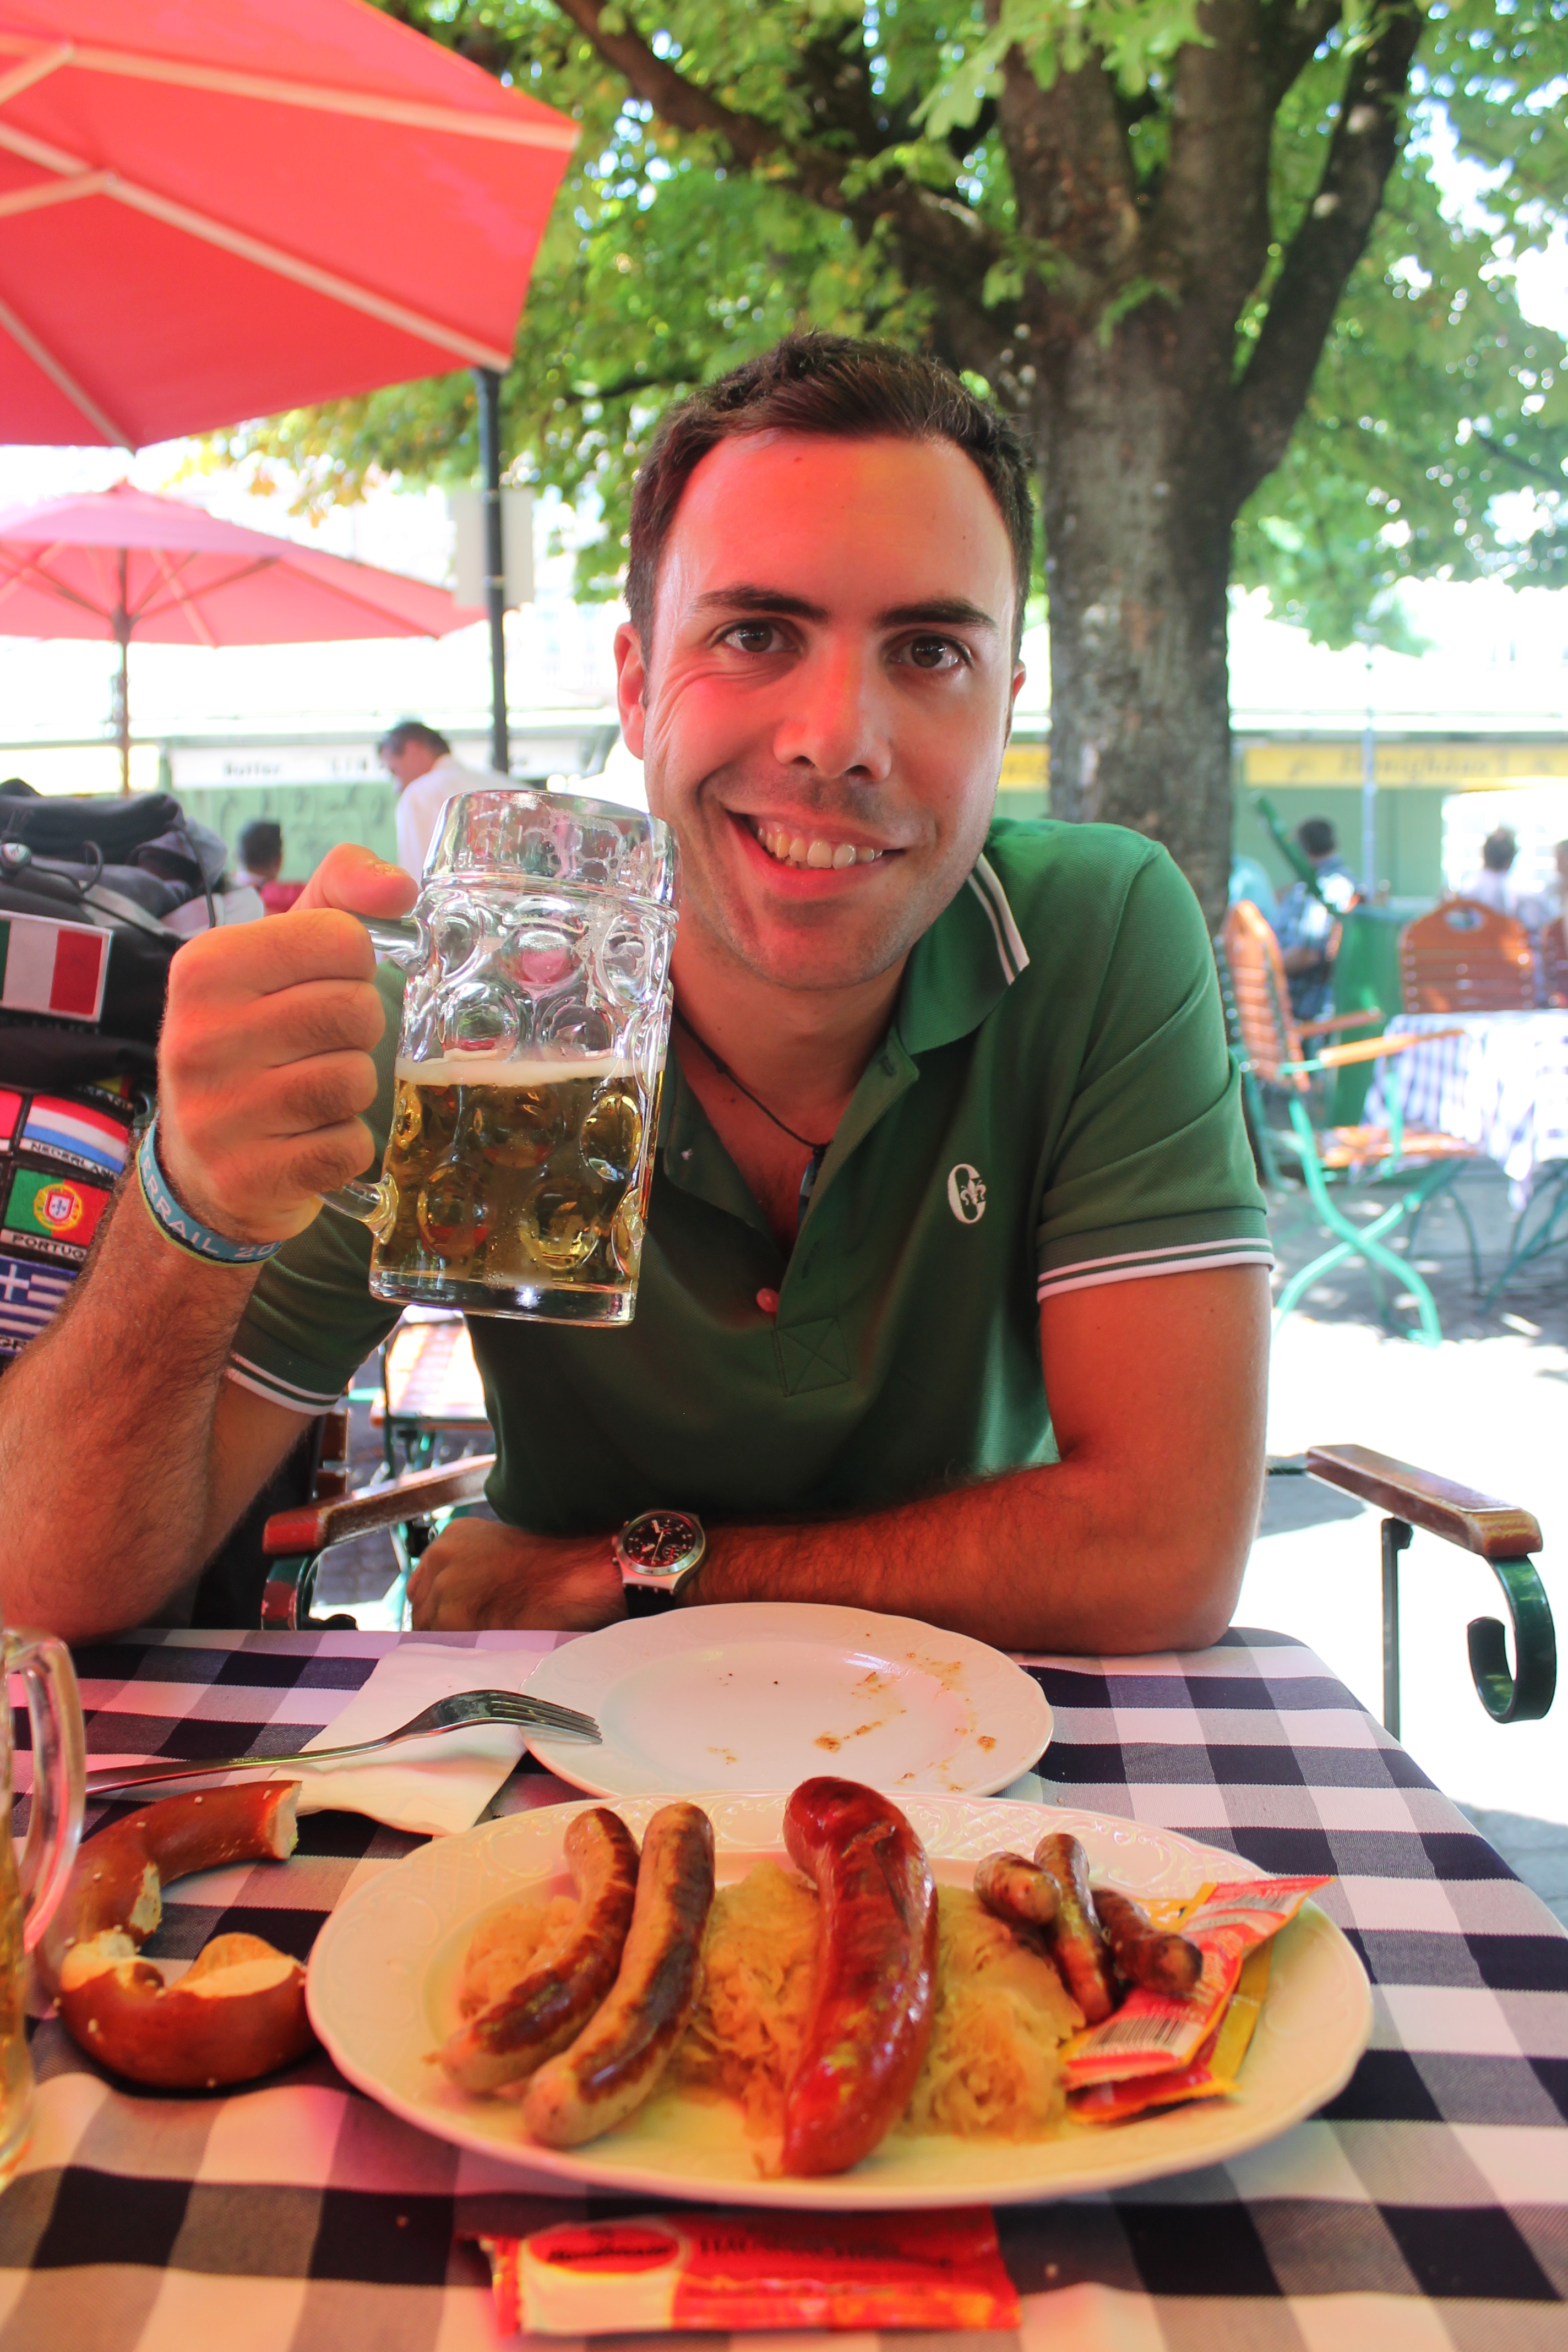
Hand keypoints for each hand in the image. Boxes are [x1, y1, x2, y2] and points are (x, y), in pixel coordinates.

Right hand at [156, 843, 415, 1244]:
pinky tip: (305, 1137)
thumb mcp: (281, 948)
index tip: (321, 986)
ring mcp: (218, 1113)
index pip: (342, 940)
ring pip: (355, 1080)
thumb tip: (399, 888)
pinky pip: (348, 1148)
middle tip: (320, 1045)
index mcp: (206, 965)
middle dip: (357, 1030)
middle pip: (355, 1010)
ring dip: (351, 1088)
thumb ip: (342, 892)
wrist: (199, 1161)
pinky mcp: (247, 1175)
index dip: (353, 966)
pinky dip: (344, 1144)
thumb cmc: (255, 1035)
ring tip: (311, 1091)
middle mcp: (200, 1036)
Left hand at [407, 1518, 627, 1631]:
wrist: (578, 1572)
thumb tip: (460, 1604)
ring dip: (451, 1640)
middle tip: (470, 1637)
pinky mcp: (452, 1615)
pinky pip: (444, 1645)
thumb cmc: (555, 1565)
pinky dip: (461, 1651)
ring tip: (483, 1645)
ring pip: (430, 1628)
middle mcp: (442, 1556)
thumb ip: (472, 1571)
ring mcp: (443, 1585)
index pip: (423, 1582)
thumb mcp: (501, 1552)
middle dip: (441, 1624)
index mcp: (453, 1537)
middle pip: (422, 1606)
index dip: (437, 1605)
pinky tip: (485, 1650)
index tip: (450, 1621)